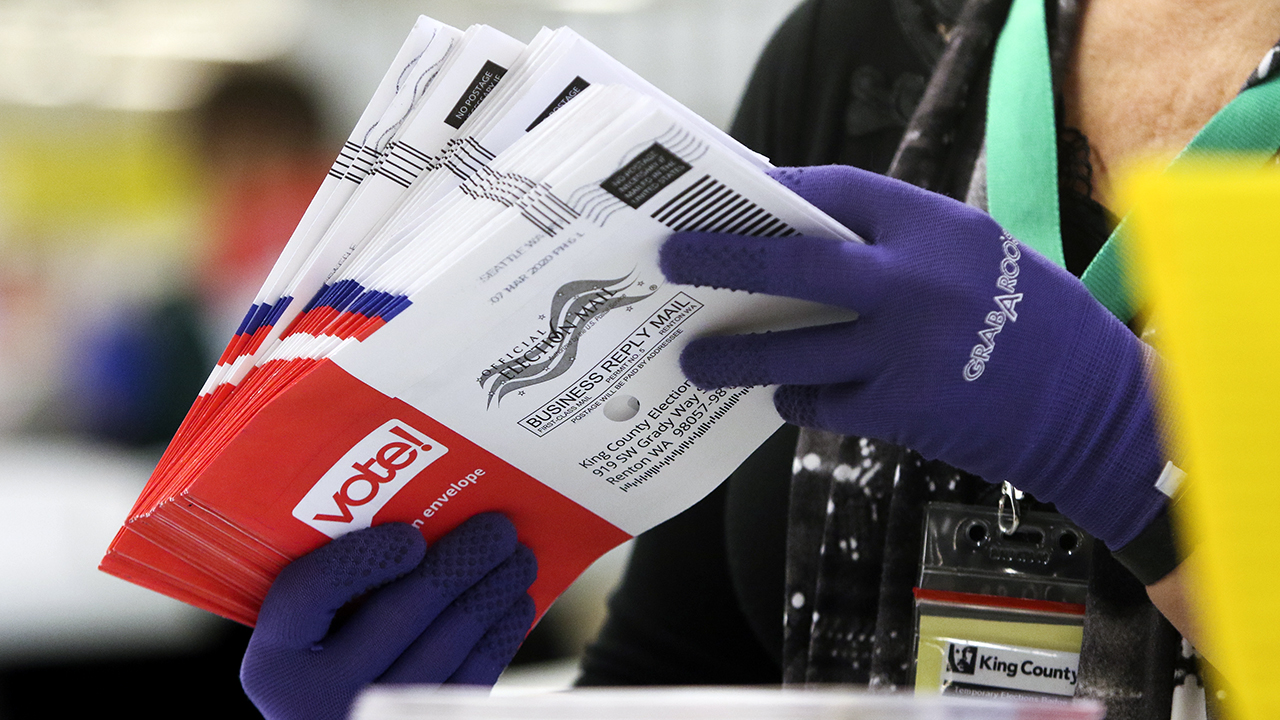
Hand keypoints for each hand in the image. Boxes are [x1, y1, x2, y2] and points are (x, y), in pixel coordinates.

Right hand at [241, 514, 536, 719]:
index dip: (364, 558)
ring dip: (493, 593)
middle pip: (398, 614)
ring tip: (519, 559)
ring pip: (448, 647)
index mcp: (275, 664)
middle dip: (458, 563)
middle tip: (498, 527)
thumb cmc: (318, 665)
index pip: (312, 592)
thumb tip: (416, 514)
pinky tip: (515, 606)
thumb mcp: (301, 636)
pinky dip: (501, 637)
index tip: (411, 536)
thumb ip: (327, 589)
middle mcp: (317, 701)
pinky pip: (472, 680)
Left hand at [660, 164, 1167, 551]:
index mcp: (937, 228)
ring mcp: (902, 351)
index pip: (837, 192)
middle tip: (670, 259)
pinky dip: (797, 396)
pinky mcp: (899, 410)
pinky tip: (785, 392)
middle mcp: (914, 283)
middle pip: (793, 265)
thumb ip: (902, 243)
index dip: (779, 191)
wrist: (1095, 409)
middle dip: (722, 259)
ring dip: (737, 355)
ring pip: (792, 350)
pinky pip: (822, 400)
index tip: (736, 194)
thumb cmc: (1035, 321)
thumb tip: (809, 239)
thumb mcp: (977, 253)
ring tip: (695, 359)